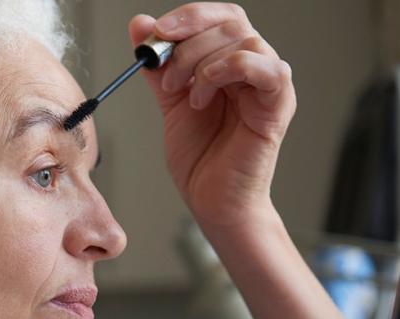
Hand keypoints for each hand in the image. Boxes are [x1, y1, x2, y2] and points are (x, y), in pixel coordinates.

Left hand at [128, 3, 296, 229]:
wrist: (212, 200)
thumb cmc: (199, 157)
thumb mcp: (169, 102)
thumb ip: (157, 65)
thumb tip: (140, 24)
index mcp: (231, 62)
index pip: (219, 17)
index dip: (188, 16)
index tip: (155, 32)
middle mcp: (254, 67)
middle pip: (230, 22)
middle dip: (186, 42)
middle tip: (163, 73)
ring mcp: (269, 84)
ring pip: (244, 40)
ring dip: (201, 62)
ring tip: (182, 94)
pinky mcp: (278, 105)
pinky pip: (267, 68)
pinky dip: (228, 70)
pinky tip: (202, 95)